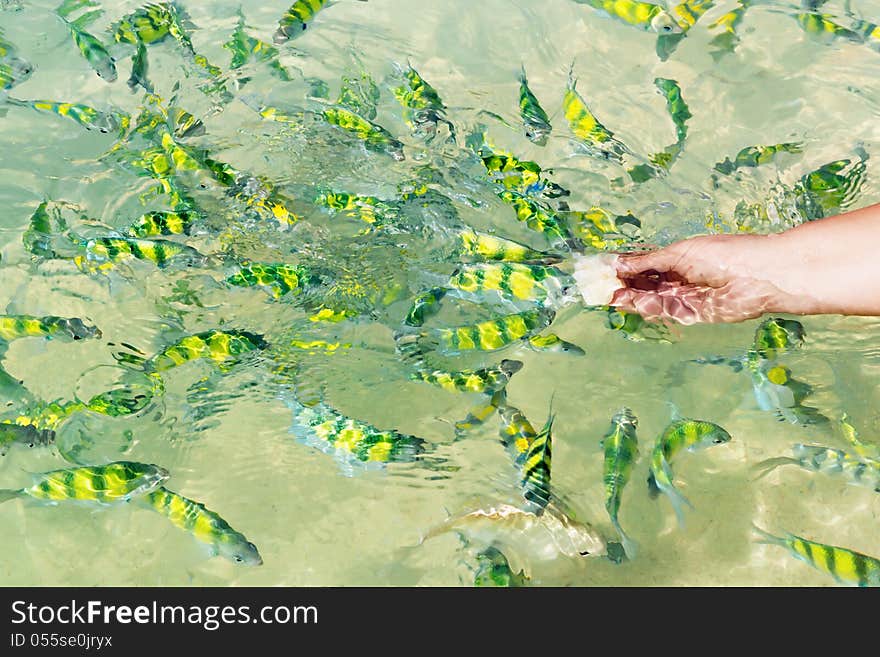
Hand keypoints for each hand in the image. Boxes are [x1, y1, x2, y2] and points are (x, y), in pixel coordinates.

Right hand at [610, 234, 786, 323]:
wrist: (759, 275)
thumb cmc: (723, 254)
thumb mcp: (679, 253)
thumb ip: (648, 262)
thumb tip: (619, 263)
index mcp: (679, 258)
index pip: (645, 265)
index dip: (624, 267)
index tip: (603, 268)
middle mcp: (682, 279)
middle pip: (645, 284)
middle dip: (623, 285)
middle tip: (598, 285)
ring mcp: (687, 298)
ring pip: (652, 299)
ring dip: (630, 297)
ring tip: (608, 294)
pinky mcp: (694, 315)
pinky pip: (666, 311)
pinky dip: (646, 307)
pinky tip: (629, 300)